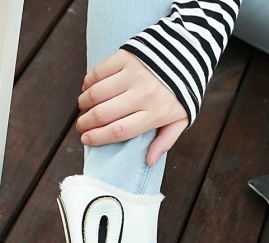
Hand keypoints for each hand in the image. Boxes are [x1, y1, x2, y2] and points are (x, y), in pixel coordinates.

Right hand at [77, 49, 187, 165]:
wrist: (187, 54)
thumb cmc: (181, 92)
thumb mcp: (181, 119)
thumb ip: (165, 141)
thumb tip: (149, 161)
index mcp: (156, 114)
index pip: (119, 131)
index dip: (98, 137)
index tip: (85, 140)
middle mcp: (143, 95)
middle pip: (103, 113)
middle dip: (86, 123)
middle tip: (81, 126)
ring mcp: (134, 74)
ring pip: (97, 92)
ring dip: (84, 102)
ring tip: (84, 108)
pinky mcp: (126, 57)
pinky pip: (99, 72)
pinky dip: (88, 81)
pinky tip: (87, 88)